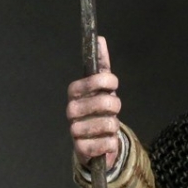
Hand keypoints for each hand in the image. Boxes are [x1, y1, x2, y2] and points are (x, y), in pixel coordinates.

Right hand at [67, 36, 121, 169]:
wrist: (91, 140)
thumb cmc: (98, 109)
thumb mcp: (101, 88)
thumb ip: (101, 65)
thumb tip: (100, 39)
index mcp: (75, 92)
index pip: (95, 79)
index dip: (108, 81)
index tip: (113, 84)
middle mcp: (71, 110)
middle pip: (108, 102)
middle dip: (116, 106)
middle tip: (111, 110)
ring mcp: (74, 130)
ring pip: (111, 124)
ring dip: (114, 127)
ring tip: (106, 127)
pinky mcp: (81, 149)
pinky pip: (108, 143)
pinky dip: (111, 143)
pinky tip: (103, 142)